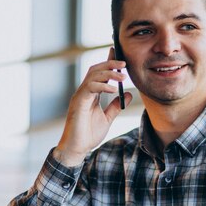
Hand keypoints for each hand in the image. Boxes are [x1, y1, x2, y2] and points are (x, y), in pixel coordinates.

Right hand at [54, 48, 132, 165]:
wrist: (77, 149)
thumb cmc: (88, 135)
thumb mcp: (107, 118)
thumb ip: (116, 106)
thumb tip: (128, 94)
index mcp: (90, 94)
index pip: (99, 73)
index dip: (108, 62)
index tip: (120, 56)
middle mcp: (84, 92)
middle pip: (95, 69)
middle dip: (110, 64)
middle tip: (124, 63)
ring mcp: (80, 96)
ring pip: (92, 75)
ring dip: (109, 73)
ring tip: (123, 76)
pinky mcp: (78, 102)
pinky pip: (90, 88)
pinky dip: (102, 86)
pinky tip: (114, 89)